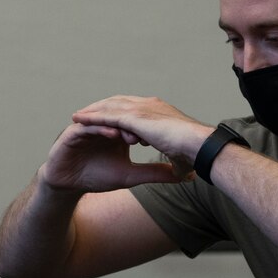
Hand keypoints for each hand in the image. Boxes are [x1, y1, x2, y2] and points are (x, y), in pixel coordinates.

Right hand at [37, 120, 189, 193]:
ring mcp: (89, 126)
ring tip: (133, 137)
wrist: (69, 184)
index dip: (150, 131)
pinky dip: (100, 130)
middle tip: (151, 136)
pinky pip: (88, 127)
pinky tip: (111, 136)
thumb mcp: (130, 176)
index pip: (137, 125)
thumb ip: (154, 173)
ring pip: (107, 121)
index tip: (164, 140)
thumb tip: (184, 175)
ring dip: (120, 126)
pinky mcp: (73, 132)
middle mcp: (104, 125)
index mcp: (119, 131)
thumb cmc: (97, 176)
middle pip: (124, 119)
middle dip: (137, 126)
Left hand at [71, 95, 213, 164]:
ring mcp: (141, 109)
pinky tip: (78, 121)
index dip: (120, 111)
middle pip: (119, 102)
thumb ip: (177, 165)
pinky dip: (92, 117)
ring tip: (77, 117)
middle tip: (87, 114)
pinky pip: (106, 116)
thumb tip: (182, 176)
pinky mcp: (134, 117)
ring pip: (110, 107)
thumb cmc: (196, 154)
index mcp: (160, 112)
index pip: (135, 107)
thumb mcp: (181, 160)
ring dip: (92, 111)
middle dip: (102, 108)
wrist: (200, 146)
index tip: (109, 118)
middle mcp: (150, 105)